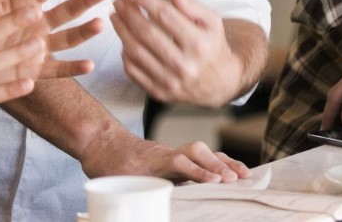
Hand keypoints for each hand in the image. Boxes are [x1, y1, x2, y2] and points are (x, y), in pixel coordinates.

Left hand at [0, 0, 107, 84]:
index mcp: (25, 3)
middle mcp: (36, 23)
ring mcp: (37, 47)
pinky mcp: (32, 69)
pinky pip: (56, 70)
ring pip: (67, 38)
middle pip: (66, 10)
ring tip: (100, 24)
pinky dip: (72, 68)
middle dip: (84, 0)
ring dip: (84, 31)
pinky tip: (88, 65)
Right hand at [79, 126, 248, 183]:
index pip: (203, 156)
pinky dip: (196, 172)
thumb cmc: (118, 163)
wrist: (96, 145)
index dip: (224, 162)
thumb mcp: (145, 174)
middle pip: (204, 153)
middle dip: (226, 163)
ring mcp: (160, 157)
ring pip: (193, 155)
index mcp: (171, 157)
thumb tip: (183, 196)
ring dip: (214, 166)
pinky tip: (211, 180)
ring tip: (230, 179)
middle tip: (245, 176)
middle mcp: (169, 154)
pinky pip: (177, 165)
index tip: (243, 172)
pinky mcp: (150, 163)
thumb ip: (164, 180)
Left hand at [111, 0, 241, 107]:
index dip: (145, 1)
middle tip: (118, 1)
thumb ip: (190, 4)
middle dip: (128, 13)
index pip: (165, 16)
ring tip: (115, 16)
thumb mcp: (211, 21)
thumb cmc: (212, 46)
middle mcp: (184, 64)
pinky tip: (123, 40)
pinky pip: (133, 71)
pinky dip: (124, 53)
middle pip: (146, 33)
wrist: (220, 83)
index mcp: (198, 43)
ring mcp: (170, 81)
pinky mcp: (159, 92)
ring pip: (136, 52)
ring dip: (121, 31)